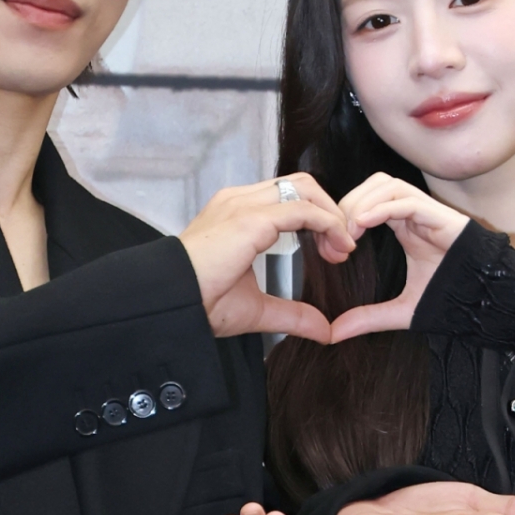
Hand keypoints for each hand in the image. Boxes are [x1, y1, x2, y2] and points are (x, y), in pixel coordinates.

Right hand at [180, 173, 353, 341]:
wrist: (172, 302)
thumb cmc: (200, 302)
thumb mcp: (257, 310)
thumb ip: (292, 315)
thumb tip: (324, 330)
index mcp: (237, 213)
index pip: (288, 197)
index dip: (318, 218)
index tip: (332, 252)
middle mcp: (240, 200)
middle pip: (302, 184)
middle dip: (330, 210)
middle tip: (342, 248)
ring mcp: (245, 205)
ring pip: (306, 189)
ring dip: (332, 215)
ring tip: (342, 247)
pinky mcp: (251, 218)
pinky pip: (303, 209)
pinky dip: (328, 223)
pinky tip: (337, 246)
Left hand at [330, 174, 468, 343]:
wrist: (487, 303)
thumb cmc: (451, 300)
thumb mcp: (401, 311)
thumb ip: (368, 318)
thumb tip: (334, 334)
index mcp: (406, 227)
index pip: (369, 201)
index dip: (346, 215)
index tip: (333, 246)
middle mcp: (416, 215)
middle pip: (375, 185)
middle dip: (350, 203)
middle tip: (337, 235)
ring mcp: (430, 213)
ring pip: (389, 185)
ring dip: (364, 202)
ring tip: (350, 231)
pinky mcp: (443, 218)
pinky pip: (408, 201)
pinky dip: (383, 208)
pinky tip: (364, 224)